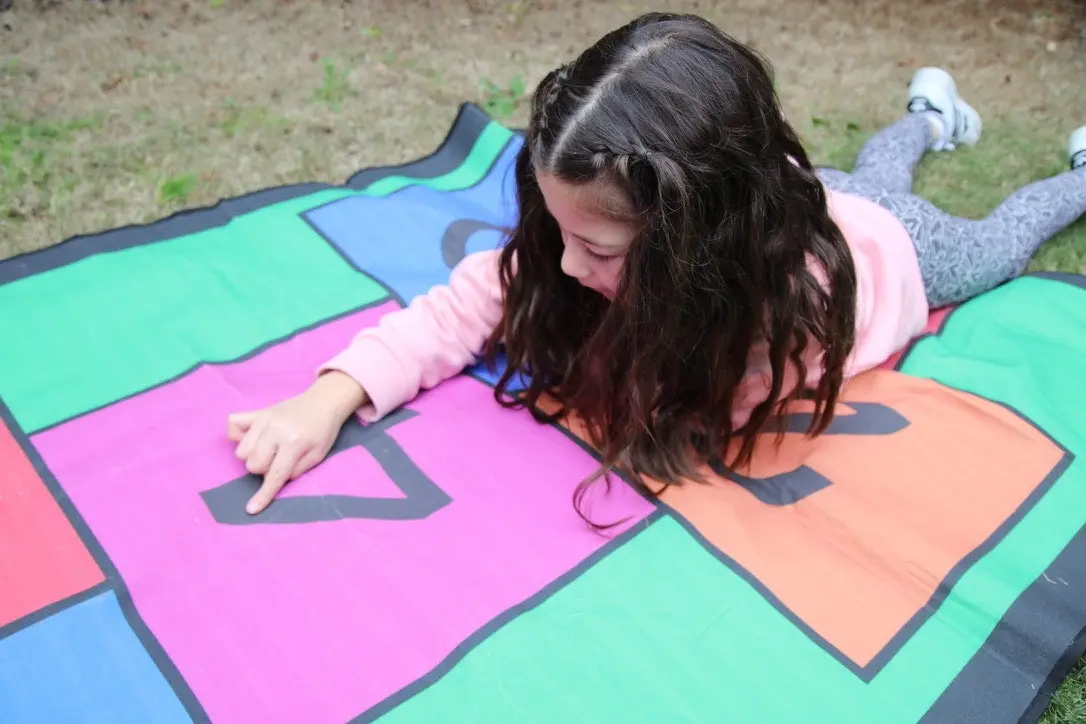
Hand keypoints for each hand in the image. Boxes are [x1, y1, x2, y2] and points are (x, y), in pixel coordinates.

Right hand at [227, 372, 368, 514]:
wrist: (324, 402)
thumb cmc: (323, 432)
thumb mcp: (318, 456)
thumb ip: (295, 471)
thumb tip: (272, 479)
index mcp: (294, 443)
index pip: (274, 474)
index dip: (263, 494)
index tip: (251, 509)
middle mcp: (275, 430)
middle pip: (252, 464)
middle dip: (263, 469)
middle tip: (278, 460)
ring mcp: (263, 419)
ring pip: (241, 451)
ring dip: (252, 456)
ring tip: (268, 449)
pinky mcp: (257, 412)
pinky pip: (233, 425)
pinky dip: (238, 435)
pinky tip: (252, 437)